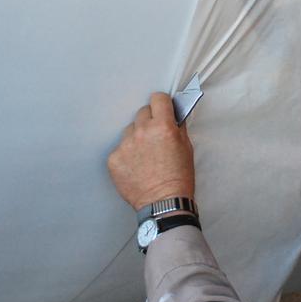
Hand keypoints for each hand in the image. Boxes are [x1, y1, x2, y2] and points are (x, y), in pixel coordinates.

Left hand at [107, 92, 194, 209]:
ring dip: (137, 137)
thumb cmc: (179, 176)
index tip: (162, 109)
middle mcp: (142, 132)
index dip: (162, 104)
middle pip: (142, 113)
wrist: (164, 203)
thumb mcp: (186, 147)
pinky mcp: (114, 159)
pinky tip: (136, 166)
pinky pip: (120, 148)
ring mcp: (126, 146)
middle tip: (155, 136)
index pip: (157, 98)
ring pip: (129, 130)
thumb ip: (177, 127)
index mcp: (163, 126)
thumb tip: (173, 114)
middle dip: (149, 121)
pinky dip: (127, 154)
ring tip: (145, 155)